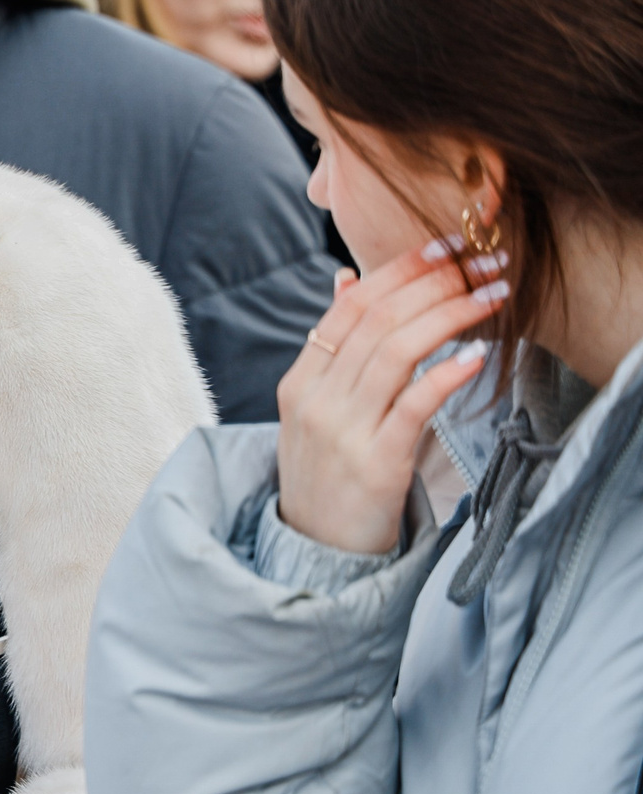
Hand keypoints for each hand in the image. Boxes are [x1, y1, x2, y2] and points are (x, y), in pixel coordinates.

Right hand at [278, 240, 502, 554]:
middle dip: (434, 284)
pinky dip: (446, 374)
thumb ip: (335, 347)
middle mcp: (316, 399)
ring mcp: (342, 430)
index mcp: (301, 381)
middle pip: (376, 322)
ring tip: (491, 297)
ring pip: (396, 354)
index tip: (443, 246)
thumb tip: (347, 281)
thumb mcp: (317, 407)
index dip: (397, 270)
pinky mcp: (375, 462)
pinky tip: (477, 356)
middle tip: (481, 263)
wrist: (315, 547)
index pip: (349, 308)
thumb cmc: (328, 473)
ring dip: (451, 316)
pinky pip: (413, 406)